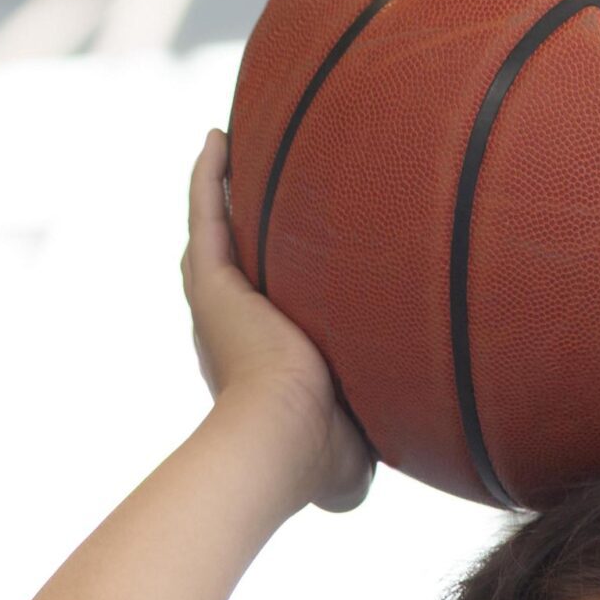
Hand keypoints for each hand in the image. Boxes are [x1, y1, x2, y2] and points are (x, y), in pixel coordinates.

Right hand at [181, 129, 375, 512]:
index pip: (262, 319)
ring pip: (215, 237)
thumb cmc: (318, 458)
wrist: (283, 438)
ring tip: (230, 153)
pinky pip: (206, 217)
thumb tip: (394, 457)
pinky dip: (206, 179)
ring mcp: (218, 305)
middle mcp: (230, 333)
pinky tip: (217, 141)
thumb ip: (366, 448)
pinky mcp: (214, 284)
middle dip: (239, 236)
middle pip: (231, 269)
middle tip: (253, 195)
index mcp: (257, 367)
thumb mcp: (351, 458)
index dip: (271, 294)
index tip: (294, 271)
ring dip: (219, 197)